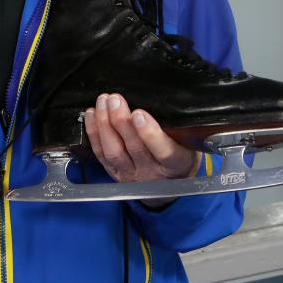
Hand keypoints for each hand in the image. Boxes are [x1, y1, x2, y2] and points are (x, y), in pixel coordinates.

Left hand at [83, 93, 199, 183]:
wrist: (172, 183)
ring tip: (103, 102)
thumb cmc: (181, 153)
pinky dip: (94, 133)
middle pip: (134, 148)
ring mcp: (131, 174)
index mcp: (176, 164)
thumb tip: (158, 99)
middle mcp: (152, 172)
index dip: (150, 134)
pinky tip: (92, 114)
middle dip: (121, 121)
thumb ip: (177, 128)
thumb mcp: (189, 143)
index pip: (164, 152)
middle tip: (115, 100)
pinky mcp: (115, 173)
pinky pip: (101, 154)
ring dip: (105, 125)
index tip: (139, 113)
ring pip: (114, 152)